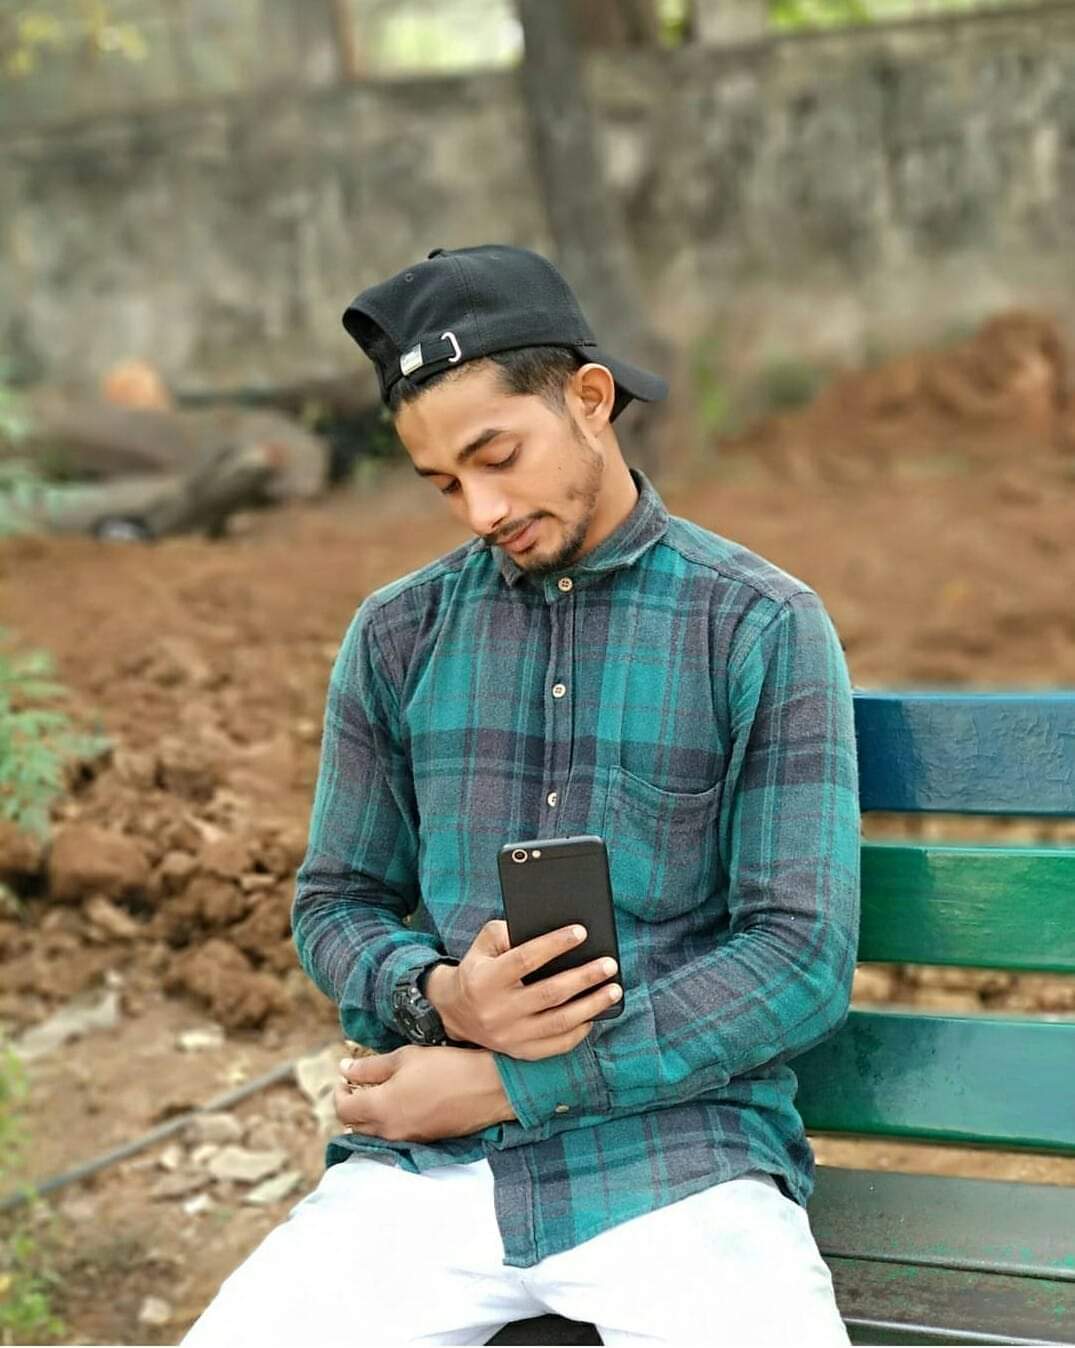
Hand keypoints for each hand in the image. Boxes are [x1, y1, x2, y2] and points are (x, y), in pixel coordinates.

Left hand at [334, 1046, 515, 1142]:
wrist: (487, 1089)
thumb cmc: (445, 1066)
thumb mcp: (404, 1058)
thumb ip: (369, 1067)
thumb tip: (343, 1069)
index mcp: (380, 1108)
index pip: (343, 1108)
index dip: (339, 1092)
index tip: (345, 1077)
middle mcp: (389, 1131)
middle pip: (354, 1125)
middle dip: (351, 1104)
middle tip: (360, 1083)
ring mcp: (407, 1139)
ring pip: (374, 1133)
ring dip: (369, 1115)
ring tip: (381, 1091)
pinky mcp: (423, 1141)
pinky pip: (393, 1135)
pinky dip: (388, 1122)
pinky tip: (402, 1102)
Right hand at [425, 920, 621, 1060]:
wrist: (456, 1012)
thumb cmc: (479, 969)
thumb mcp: (483, 944)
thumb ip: (507, 931)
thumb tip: (549, 931)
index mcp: (485, 980)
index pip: (525, 959)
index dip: (554, 944)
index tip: (581, 932)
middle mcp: (497, 1011)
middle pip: (549, 993)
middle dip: (584, 977)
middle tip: (609, 964)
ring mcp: (510, 1036)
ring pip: (559, 1022)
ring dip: (591, 1006)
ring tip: (614, 989)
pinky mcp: (520, 1052)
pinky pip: (557, 1045)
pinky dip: (580, 1030)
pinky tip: (596, 1014)